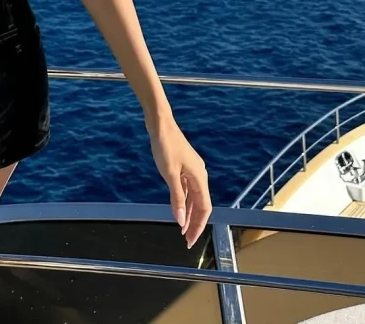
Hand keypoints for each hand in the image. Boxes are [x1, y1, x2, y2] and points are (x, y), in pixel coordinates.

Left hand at [146, 114, 211, 248]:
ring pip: (193, 198)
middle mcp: (199, 175)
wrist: (160, 124)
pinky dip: (184, 201)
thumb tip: (181, 220)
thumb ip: (176, 198)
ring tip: (182, 229)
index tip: (190, 240)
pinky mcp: (184, 167)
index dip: (199, 226)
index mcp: (200, 178)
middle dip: (194, 223)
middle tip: (186, 240)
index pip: (204, 208)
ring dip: (188, 214)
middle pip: (200, 205)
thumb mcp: (169, 174)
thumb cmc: (165, 146)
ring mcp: (192, 171)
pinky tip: (178, 209)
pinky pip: (187, 189)